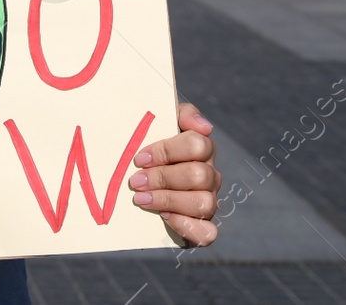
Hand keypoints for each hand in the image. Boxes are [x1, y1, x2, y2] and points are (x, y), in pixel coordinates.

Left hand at [128, 102, 220, 245]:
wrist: (143, 173)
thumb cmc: (151, 144)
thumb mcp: (162, 120)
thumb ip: (182, 113)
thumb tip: (203, 126)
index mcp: (202, 148)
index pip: (197, 145)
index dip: (168, 151)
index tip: (140, 158)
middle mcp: (210, 174)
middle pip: (199, 175)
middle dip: (163, 178)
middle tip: (136, 181)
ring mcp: (208, 200)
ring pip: (204, 203)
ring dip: (169, 201)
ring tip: (141, 199)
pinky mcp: (202, 226)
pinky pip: (207, 233)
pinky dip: (186, 226)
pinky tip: (164, 216)